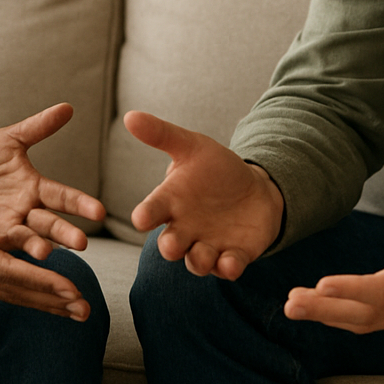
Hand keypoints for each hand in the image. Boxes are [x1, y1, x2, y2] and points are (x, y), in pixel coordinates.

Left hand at [0, 102, 105, 260]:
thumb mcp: (7, 139)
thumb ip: (37, 127)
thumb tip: (68, 107)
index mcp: (34, 188)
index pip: (63, 196)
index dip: (80, 204)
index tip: (99, 212)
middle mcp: (25, 212)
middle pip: (49, 224)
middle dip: (65, 233)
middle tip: (81, 243)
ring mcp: (6, 227)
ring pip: (26, 239)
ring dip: (36, 246)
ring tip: (44, 253)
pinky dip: (4, 254)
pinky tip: (10, 261)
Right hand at [0, 179, 90, 319]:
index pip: (8, 270)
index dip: (40, 280)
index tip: (68, 287)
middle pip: (15, 289)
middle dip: (51, 299)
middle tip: (83, 308)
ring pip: (13, 294)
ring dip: (46, 304)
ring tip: (78, 312)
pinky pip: (7, 289)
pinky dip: (32, 296)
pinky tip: (53, 301)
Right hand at [125, 110, 284, 279]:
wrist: (254, 189)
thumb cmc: (215, 169)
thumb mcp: (192, 147)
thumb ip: (162, 135)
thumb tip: (129, 115)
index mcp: (171, 203)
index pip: (152, 211)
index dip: (146, 216)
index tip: (141, 218)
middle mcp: (185, 229)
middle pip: (170, 245)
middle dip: (170, 247)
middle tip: (172, 244)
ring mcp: (209, 245)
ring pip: (197, 261)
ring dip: (198, 261)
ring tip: (203, 255)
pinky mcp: (234, 256)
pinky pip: (228, 267)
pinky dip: (228, 267)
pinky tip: (231, 263)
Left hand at [283, 157, 383, 332]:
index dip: (354, 289)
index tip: (322, 284)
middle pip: (368, 313)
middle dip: (328, 309)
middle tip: (291, 303)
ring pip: (367, 321)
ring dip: (329, 316)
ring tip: (293, 307)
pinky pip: (372, 320)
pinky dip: (343, 316)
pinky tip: (318, 308)